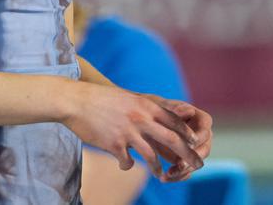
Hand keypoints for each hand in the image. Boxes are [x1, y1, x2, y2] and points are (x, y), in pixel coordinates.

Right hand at [61, 82, 204, 181]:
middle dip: (188, 154)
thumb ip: (143, 109)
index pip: (175, 121)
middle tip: (197, 165)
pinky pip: (128, 162)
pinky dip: (128, 165)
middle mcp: (141, 119)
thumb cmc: (101, 98)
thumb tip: (157, 119)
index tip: (195, 143)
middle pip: (172, 139)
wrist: (75, 100)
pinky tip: (126, 165)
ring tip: (161, 175)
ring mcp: (128, 132)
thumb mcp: (127, 98)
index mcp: (146, 105)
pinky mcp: (114, 145)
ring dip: (158, 168)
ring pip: (152, 156)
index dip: (187, 133)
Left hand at [139, 94, 212, 181]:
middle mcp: (203, 136)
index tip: (189, 145)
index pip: (205, 131)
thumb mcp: (164, 106)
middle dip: (192, 160)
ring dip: (183, 171)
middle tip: (179, 166)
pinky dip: (176, 176)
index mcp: (202, 120)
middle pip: (204, 150)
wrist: (148, 121)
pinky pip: (187, 171)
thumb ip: (176, 108)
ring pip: (196, 164)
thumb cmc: (158, 109)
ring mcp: (197, 150)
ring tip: (168, 174)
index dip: (198, 139)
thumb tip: (189, 110)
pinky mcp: (187, 160)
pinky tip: (164, 178)